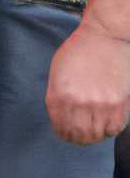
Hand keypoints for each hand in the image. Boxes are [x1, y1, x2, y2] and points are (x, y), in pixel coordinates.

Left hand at [46, 20, 129, 143]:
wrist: (103, 39)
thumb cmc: (78, 52)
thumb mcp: (57, 71)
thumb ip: (57, 95)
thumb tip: (61, 117)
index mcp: (61, 93)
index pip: (60, 125)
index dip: (62, 133)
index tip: (64, 134)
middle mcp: (80, 102)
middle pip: (78, 134)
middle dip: (76, 138)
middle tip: (78, 137)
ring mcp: (101, 105)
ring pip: (96, 135)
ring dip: (93, 137)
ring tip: (91, 132)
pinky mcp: (119, 105)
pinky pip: (114, 129)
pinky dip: (108, 131)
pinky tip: (104, 125)